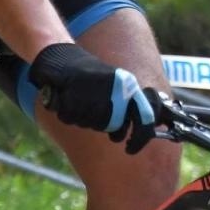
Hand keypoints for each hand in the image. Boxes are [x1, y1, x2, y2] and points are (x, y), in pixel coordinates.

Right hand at [28, 43, 166, 153]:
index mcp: (128, 86)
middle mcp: (115, 89)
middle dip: (100, 123)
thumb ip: (130, 108)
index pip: (144, 116)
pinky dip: (67, 113)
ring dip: (83, 117)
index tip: (131, 149)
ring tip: (80, 98)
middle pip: (110, 125)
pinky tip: (68, 99)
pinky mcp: (73, 95)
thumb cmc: (93, 79)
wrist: (64, 60)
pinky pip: (70, 117)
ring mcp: (94, 92)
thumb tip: (146, 130)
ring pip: (90, 123)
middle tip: (93, 111)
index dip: (140, 137)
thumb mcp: (119, 89)